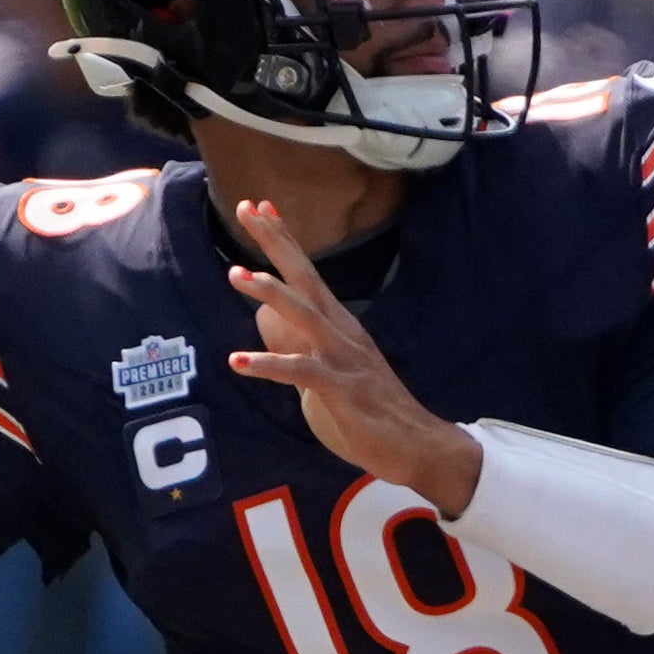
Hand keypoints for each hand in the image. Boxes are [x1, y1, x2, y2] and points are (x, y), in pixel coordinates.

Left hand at [224, 196, 479, 505]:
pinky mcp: (342, 389)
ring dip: (270, 292)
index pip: (308, 274)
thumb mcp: (331, 376)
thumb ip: (304, 352)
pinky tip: (237, 361)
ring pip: (304, 315)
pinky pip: (301, 372)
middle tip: (248, 209)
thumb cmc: (373, 413)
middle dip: (276, 243)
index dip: (284, 240)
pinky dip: (268, 365)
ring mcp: (343, 358)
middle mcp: (342, 333)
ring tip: (235, 274)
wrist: (418, 445)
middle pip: (305, 278)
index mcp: (340, 326)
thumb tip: (279, 340)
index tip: (260, 207)